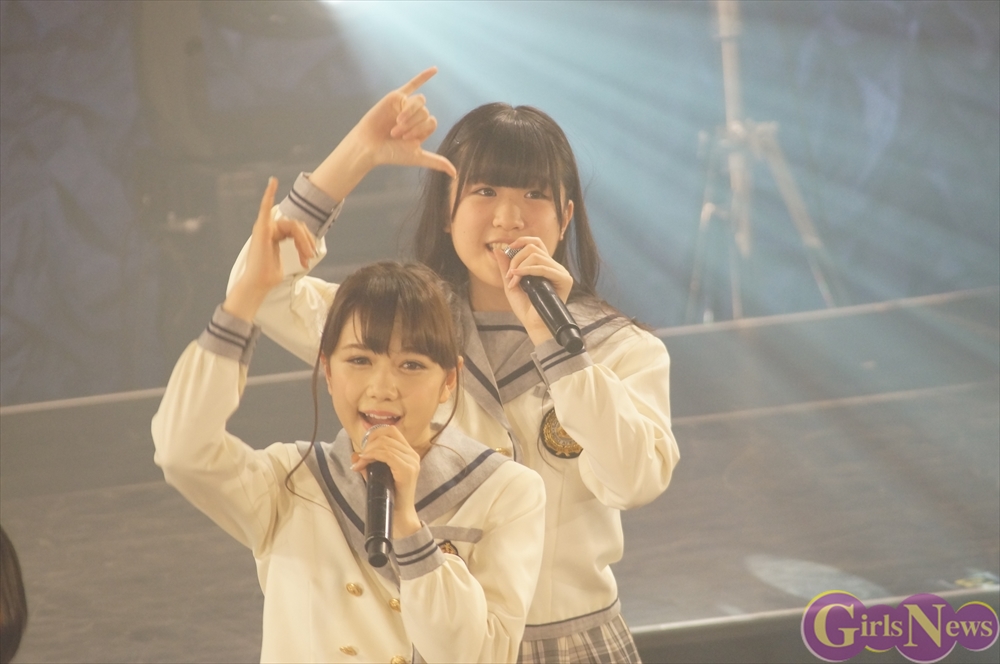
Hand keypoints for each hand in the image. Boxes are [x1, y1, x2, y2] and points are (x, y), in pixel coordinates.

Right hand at [222, 178, 315, 321]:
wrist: (259, 283)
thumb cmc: (270, 275)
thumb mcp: (287, 261)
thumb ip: (296, 251)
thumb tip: (309, 254)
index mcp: (275, 234)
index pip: (296, 229)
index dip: (305, 241)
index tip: (310, 256)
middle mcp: (269, 228)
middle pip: (297, 227)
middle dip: (306, 242)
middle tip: (311, 257)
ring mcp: (264, 227)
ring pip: (294, 226)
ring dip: (303, 242)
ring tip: (306, 257)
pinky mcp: (262, 228)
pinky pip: (265, 208)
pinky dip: (269, 194)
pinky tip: (272, 182)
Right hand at [310, 67, 455, 201]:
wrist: (369, 145)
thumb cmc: (391, 153)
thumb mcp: (417, 157)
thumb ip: (436, 162)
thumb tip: (455, 175)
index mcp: (421, 129)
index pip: (432, 122)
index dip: (421, 130)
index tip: (407, 140)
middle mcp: (416, 117)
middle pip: (425, 112)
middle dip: (413, 124)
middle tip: (397, 134)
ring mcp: (406, 106)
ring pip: (419, 102)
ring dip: (409, 114)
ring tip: (395, 124)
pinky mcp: (396, 97)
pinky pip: (413, 84)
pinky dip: (424, 76)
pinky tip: (435, 69)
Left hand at [350, 426, 421, 538]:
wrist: (398, 516)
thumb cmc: (389, 497)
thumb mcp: (376, 476)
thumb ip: (367, 464)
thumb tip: (354, 455)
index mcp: (408, 453)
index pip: (392, 430)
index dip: (374, 433)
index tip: (363, 446)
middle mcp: (412, 455)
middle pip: (387, 433)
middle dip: (369, 442)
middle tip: (360, 457)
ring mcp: (411, 462)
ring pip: (385, 444)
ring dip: (367, 451)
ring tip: (360, 463)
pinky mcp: (407, 470)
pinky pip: (387, 454)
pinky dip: (372, 456)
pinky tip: (364, 462)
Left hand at [492, 238, 573, 343]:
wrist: (534, 324)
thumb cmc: (524, 307)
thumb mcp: (511, 283)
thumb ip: (505, 266)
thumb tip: (497, 249)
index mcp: (544, 265)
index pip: (536, 243)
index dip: (522, 241)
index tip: (508, 249)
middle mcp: (554, 267)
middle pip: (533, 248)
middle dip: (516, 258)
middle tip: (509, 274)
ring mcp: (560, 272)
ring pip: (536, 256)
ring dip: (519, 266)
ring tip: (513, 280)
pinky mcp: (564, 280)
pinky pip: (544, 267)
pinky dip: (527, 270)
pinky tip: (517, 277)